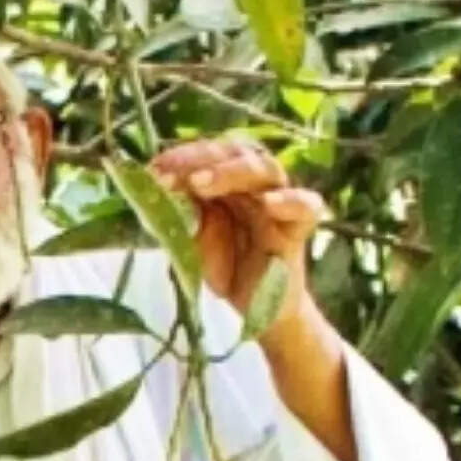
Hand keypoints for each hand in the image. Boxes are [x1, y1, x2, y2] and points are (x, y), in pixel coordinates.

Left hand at [150, 139, 326, 339]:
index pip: (209, 155)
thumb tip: (157, 192)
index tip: (153, 170)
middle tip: (170, 175)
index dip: (182, 158)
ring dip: (232, 171)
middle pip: (237, 153)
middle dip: (200, 159)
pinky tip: (269, 204)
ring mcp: (277, 204)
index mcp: (227, 182)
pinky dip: (291, 201)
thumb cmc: (226, 266)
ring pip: (267, 170)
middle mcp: (253, 186)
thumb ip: (180, 218)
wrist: (257, 308)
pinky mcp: (297, 230)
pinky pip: (307, 207)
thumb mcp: (192, 243)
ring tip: (200, 183)